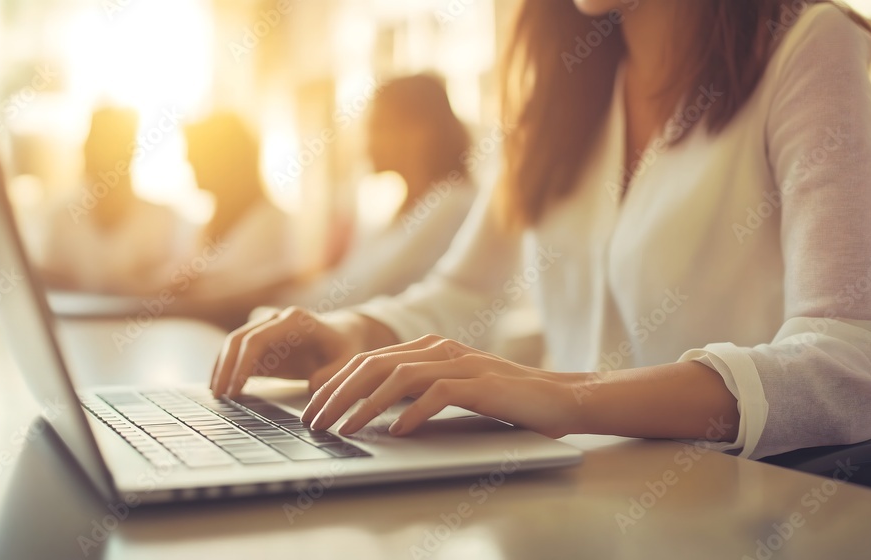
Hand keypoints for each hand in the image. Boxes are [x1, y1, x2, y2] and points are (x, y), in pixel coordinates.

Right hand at [209, 307, 397, 396]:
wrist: (343, 337)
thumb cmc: (346, 349)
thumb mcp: (348, 361)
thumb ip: (332, 374)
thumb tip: (312, 386)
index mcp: (295, 320)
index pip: (258, 339)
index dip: (242, 364)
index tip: (235, 390)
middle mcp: (276, 318)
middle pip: (239, 339)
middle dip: (226, 367)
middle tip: (219, 397)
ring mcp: (266, 328)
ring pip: (234, 344)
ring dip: (222, 368)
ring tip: (216, 396)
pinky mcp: (262, 343)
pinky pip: (238, 354)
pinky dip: (228, 369)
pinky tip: (222, 390)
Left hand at [301, 334, 584, 437]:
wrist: (558, 397)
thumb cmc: (503, 399)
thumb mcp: (451, 388)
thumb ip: (416, 390)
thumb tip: (371, 410)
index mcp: (428, 346)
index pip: (368, 360)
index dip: (335, 383)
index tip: (312, 407)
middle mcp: (439, 348)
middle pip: (374, 365)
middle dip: (337, 394)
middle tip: (315, 422)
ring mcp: (461, 364)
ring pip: (398, 377)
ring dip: (365, 406)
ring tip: (344, 430)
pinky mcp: (482, 384)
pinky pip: (438, 394)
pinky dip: (413, 412)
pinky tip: (396, 431)